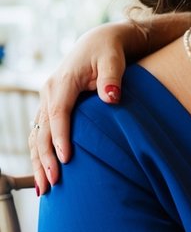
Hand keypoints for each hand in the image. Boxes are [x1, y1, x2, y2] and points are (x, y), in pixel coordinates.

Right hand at [30, 23, 130, 192]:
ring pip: (36, 136)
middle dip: (45, 159)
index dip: (60, 138)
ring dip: (38, 162)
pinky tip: (42, 174)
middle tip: (52, 184)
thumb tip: (111, 97)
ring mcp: (46, 101)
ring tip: (44, 188)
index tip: (66, 160)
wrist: (98, 43)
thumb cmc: (108, 52)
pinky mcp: (49, 108)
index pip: (58, 114)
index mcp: (62, 82)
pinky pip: (39, 134)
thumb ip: (112, 79)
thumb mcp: (113, 61)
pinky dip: (39, 154)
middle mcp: (49, 92)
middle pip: (42, 131)